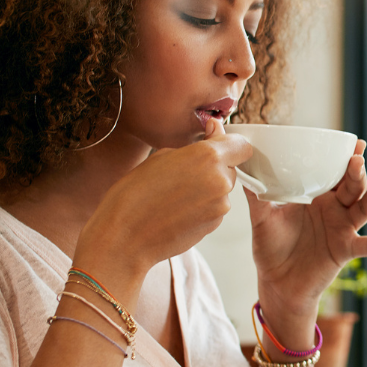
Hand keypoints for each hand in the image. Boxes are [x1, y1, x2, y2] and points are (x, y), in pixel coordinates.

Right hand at [75, 117, 253, 282]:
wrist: (125, 237)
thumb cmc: (134, 193)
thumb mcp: (162, 156)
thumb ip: (198, 144)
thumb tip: (215, 129)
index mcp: (208, 157)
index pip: (241, 145)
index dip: (229, 144)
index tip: (214, 144)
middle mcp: (220, 181)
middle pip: (230, 168)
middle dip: (214, 167)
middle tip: (183, 173)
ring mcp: (220, 206)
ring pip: (222, 189)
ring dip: (207, 188)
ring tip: (175, 194)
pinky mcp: (215, 224)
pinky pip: (214, 207)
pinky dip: (202, 206)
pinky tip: (177, 210)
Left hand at [244, 137, 366, 313]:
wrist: (276, 284)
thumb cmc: (271, 249)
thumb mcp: (261, 219)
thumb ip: (256, 197)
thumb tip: (242, 171)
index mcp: (317, 197)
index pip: (334, 172)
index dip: (344, 157)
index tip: (354, 142)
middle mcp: (334, 210)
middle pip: (352, 185)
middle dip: (356, 170)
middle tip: (358, 156)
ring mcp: (343, 229)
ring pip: (364, 208)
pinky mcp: (346, 250)